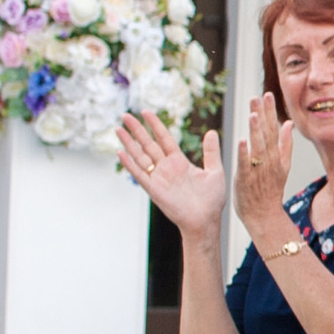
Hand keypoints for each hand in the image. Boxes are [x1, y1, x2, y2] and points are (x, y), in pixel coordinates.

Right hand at [115, 111, 225, 242]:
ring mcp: (159, 178)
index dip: (156, 125)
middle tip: (125, 115)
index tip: (146, 112)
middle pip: (148, 144)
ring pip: (140, 156)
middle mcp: (167, 168)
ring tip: (118, 129)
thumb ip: (211, 152)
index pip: (164, 139)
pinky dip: (130, 164)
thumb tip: (212, 132)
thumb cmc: (212, 200)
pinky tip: (120, 152)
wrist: (206, 221)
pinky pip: (139, 174)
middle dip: (137, 130)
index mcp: (180, 162)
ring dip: (129, 143)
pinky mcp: (154, 190)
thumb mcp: (215, 172)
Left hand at [232, 91, 298, 238]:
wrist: (265, 215)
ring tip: (253, 114)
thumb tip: (288, 124)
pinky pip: (245, 165)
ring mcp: (258, 170)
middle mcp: (269, 161)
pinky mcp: (246, 180)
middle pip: (266, 134)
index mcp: (276, 156)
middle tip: (258, 96)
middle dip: (263, 115)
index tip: (267, 94)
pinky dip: (244, 153)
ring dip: (256, 130)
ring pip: (257, 147)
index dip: (270, 112)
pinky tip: (242, 140)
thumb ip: (285, 145)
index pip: (274, 129)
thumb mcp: (283, 166)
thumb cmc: (270, 191)